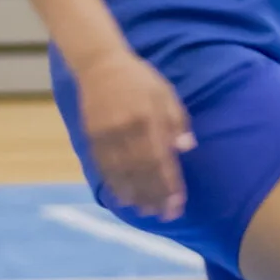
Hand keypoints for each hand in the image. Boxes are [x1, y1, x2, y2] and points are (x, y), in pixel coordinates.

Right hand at [75, 46, 193, 220]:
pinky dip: (114, 184)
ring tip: (146, 211)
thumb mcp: (166, 93)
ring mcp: (106, 133)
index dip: (169, 183)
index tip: (178, 204)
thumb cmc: (140, 79)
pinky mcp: (92, 136)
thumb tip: (187, 149)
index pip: (161, 158)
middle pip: (142, 170)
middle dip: (155, 195)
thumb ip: (177, 121)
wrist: (100, 64)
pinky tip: (123, 198)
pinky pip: (103, 166)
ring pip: (121, 172)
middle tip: (165, 215)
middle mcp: (126, 128)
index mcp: (148, 116)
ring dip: (135, 194)